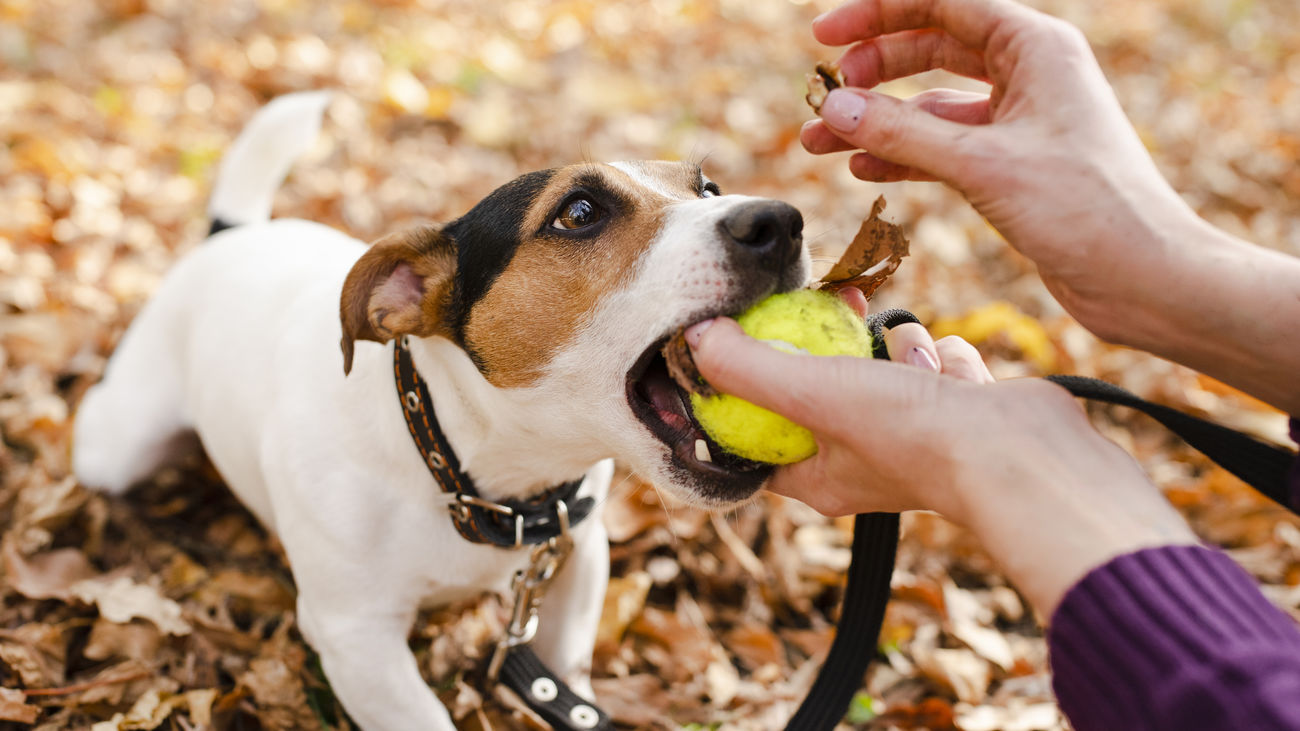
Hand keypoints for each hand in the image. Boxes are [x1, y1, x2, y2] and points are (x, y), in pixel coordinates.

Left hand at [685, 312, 1198, 613]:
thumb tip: (696, 338)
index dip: (748, 385)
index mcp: (819, 475)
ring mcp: (914, 436)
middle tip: (834, 303)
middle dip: (831, 343)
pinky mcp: (957, 412)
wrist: (1025, 454)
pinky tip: (956, 375)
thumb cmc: (915, 437)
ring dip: (898, 349)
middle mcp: (863, 461)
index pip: (760, 431)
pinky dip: (943, 357)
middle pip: (823, 385)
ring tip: (911, 360)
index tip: (748, 336)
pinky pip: (934, 362)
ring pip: (883, 364)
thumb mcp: (813, 394)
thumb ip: (750, 367)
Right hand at [801, 0, 1299, 414]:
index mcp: (1036, 48)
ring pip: (932, 104)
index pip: (944, 4)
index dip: (879, 13)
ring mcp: (1020, 121)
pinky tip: (863, 167)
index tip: (825, 37)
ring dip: (878, 120)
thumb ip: (902, 133)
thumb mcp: (982, 165)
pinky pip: (943, 146)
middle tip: (825, 94)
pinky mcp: (1012, 165)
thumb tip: (832, 109)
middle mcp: (1029, 74)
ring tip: (820, 140)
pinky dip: (903, 154)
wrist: (1144, 279)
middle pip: (933, 48)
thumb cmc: (1086, 210)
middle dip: (873, 69)